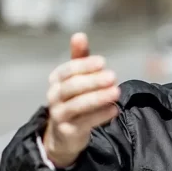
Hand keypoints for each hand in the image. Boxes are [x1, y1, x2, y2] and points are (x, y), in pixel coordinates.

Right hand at [43, 32, 120, 166]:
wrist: (63, 135)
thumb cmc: (73, 100)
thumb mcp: (76, 80)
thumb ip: (79, 59)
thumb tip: (79, 35)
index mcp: (56, 81)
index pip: (67, 70)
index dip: (84, 65)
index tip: (103, 62)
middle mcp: (54, 97)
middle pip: (71, 87)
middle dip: (92, 81)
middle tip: (113, 76)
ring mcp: (59, 115)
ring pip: (77, 105)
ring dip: (98, 98)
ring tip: (116, 92)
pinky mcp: (69, 131)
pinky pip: (84, 123)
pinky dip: (100, 116)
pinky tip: (114, 109)